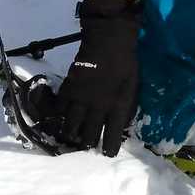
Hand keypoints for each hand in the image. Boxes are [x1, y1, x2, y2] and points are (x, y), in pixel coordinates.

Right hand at [50, 0, 138, 154]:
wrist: (109, 41)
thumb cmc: (126, 63)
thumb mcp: (134, 88)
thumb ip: (127, 107)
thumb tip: (122, 125)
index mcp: (118, 107)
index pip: (112, 136)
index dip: (109, 148)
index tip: (107, 153)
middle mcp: (98, 107)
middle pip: (88, 135)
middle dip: (88, 143)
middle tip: (87, 145)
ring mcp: (81, 99)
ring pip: (71, 126)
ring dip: (72, 134)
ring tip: (72, 136)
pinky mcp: (69, 89)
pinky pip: (60, 110)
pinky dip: (60, 116)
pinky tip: (62, 117)